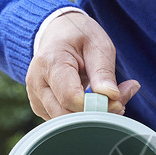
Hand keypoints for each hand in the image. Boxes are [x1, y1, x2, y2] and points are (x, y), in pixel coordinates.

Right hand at [25, 10, 139, 118]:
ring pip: (65, 122)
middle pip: (66, 115)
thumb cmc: (78, 35)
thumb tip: (111, 96)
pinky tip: (93, 101)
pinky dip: (82, 116)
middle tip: (119, 102)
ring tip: (108, 98)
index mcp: (50, 62)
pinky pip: (63, 121)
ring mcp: (36, 97)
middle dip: (96, 114)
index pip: (71, 97)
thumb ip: (103, 71)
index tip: (117, 99)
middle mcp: (37, 83)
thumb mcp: (98, 45)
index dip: (97, 105)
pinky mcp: (41, 107)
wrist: (57, 32)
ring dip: (91, 117)